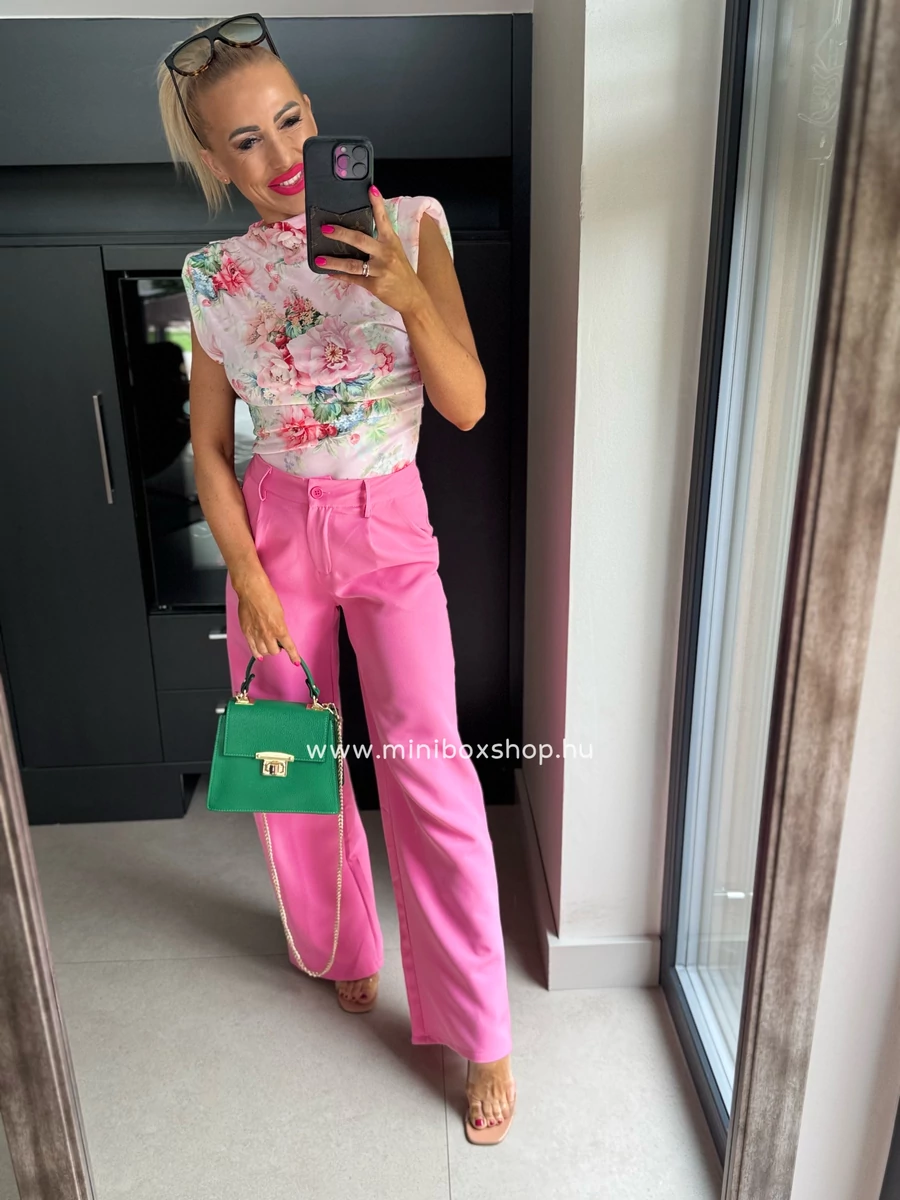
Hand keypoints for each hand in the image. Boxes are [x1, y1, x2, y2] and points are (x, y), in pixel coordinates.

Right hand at [235, 573, 301, 664]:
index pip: (289, 646)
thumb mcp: (280, 613)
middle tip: (277, 643)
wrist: (252, 591)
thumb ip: (279, 626)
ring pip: (263, 652)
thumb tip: (279, 635)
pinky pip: (252, 648)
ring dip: (267, 650)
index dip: (293, 655)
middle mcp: (268, 634)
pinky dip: (256, 653)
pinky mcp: (246, 632)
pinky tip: (259, 655)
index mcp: (279, 628)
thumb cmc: (267, 597)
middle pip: (274, 652)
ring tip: (267, 645)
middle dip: (277, 649)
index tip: (296, 661)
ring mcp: (256, 634)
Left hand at [315, 186, 425, 315]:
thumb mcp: (395, 251)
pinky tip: (329, 272)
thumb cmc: (401, 271)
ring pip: (353, 264)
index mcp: (391, 241)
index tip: (371, 189)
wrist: (412, 296)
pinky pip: (353, 279)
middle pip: (360, 240)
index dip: (377, 203)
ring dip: (334, 262)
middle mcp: (386, 253)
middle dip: (341, 234)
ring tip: (320, 259)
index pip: (383, 219)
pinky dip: (340, 276)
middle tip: (325, 229)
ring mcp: (380, 270)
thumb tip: (358, 230)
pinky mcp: (374, 285)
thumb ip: (380, 239)